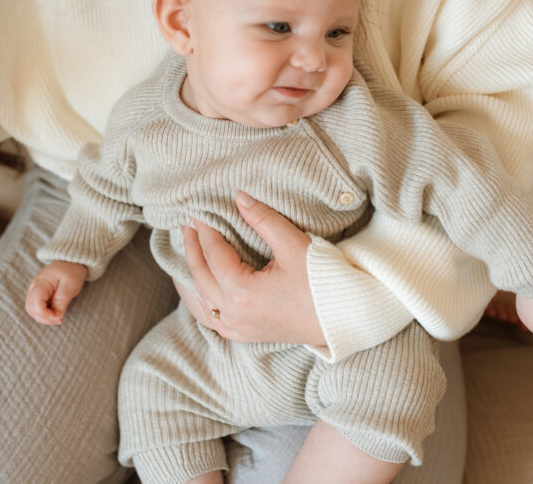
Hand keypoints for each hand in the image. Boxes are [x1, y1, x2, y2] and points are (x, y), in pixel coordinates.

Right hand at [25, 261, 88, 325]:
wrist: (71, 261)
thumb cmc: (71, 271)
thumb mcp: (70, 285)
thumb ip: (61, 301)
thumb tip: (56, 317)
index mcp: (40, 283)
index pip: (35, 304)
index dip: (45, 314)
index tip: (58, 317)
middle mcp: (34, 287)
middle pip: (31, 309)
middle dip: (44, 318)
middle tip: (59, 320)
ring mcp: (35, 291)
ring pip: (32, 310)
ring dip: (44, 318)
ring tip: (58, 318)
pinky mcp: (39, 294)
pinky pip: (37, 307)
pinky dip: (44, 314)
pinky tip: (56, 314)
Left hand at [180, 191, 324, 345]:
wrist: (347, 318)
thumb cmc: (324, 282)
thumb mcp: (295, 245)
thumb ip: (264, 219)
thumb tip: (239, 197)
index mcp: (243, 292)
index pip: (214, 253)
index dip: (204, 229)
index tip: (197, 211)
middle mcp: (235, 314)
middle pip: (201, 276)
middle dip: (192, 248)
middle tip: (186, 225)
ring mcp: (240, 328)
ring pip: (201, 302)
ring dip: (190, 277)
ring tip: (186, 253)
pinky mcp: (248, 335)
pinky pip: (212, 320)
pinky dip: (200, 303)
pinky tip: (198, 292)